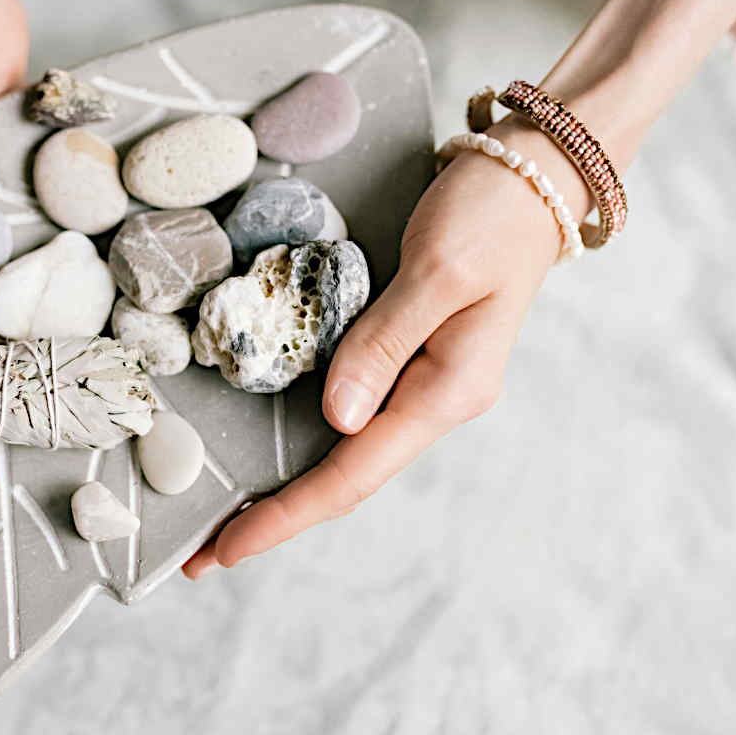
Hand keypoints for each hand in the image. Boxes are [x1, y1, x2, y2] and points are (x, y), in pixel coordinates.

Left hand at [182, 121, 588, 578]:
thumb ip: (384, 341)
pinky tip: (276, 463)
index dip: (287, 513)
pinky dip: (307, 448)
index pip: (354, 473)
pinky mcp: (411, 360)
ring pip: (346, 456)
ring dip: (287, 492)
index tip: (229, 546)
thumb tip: (338, 418)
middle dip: (275, 518)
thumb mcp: (437, 269)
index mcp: (447, 391)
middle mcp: (435, 401)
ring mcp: (424, 384)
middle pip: (345, 479)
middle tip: (201, 557)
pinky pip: (352, 418)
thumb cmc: (491, 214)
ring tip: (225, 521)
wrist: (533, 177)